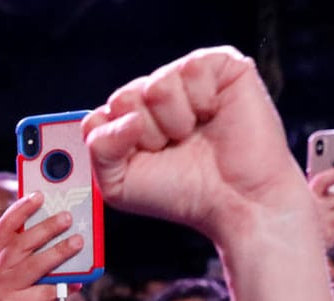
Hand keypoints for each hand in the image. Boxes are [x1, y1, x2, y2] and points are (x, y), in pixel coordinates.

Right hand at [0, 193, 84, 300]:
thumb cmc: (34, 295)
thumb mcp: (35, 270)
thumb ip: (41, 251)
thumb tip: (68, 227)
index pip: (4, 228)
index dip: (21, 210)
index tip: (40, 196)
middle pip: (20, 244)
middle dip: (45, 228)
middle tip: (67, 218)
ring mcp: (2, 291)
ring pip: (34, 266)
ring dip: (58, 252)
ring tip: (78, 242)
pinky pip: (45, 291)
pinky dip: (63, 286)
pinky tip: (77, 282)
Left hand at [85, 47, 314, 250]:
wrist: (236, 201)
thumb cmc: (182, 194)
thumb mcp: (120, 185)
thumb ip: (100, 149)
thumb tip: (127, 117)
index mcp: (130, 120)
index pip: (97, 118)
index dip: (118, 144)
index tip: (144, 162)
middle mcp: (155, 97)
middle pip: (123, 98)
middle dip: (146, 134)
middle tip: (173, 149)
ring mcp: (186, 80)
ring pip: (156, 84)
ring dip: (175, 121)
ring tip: (194, 134)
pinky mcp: (220, 67)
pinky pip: (191, 69)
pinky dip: (201, 101)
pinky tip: (213, 115)